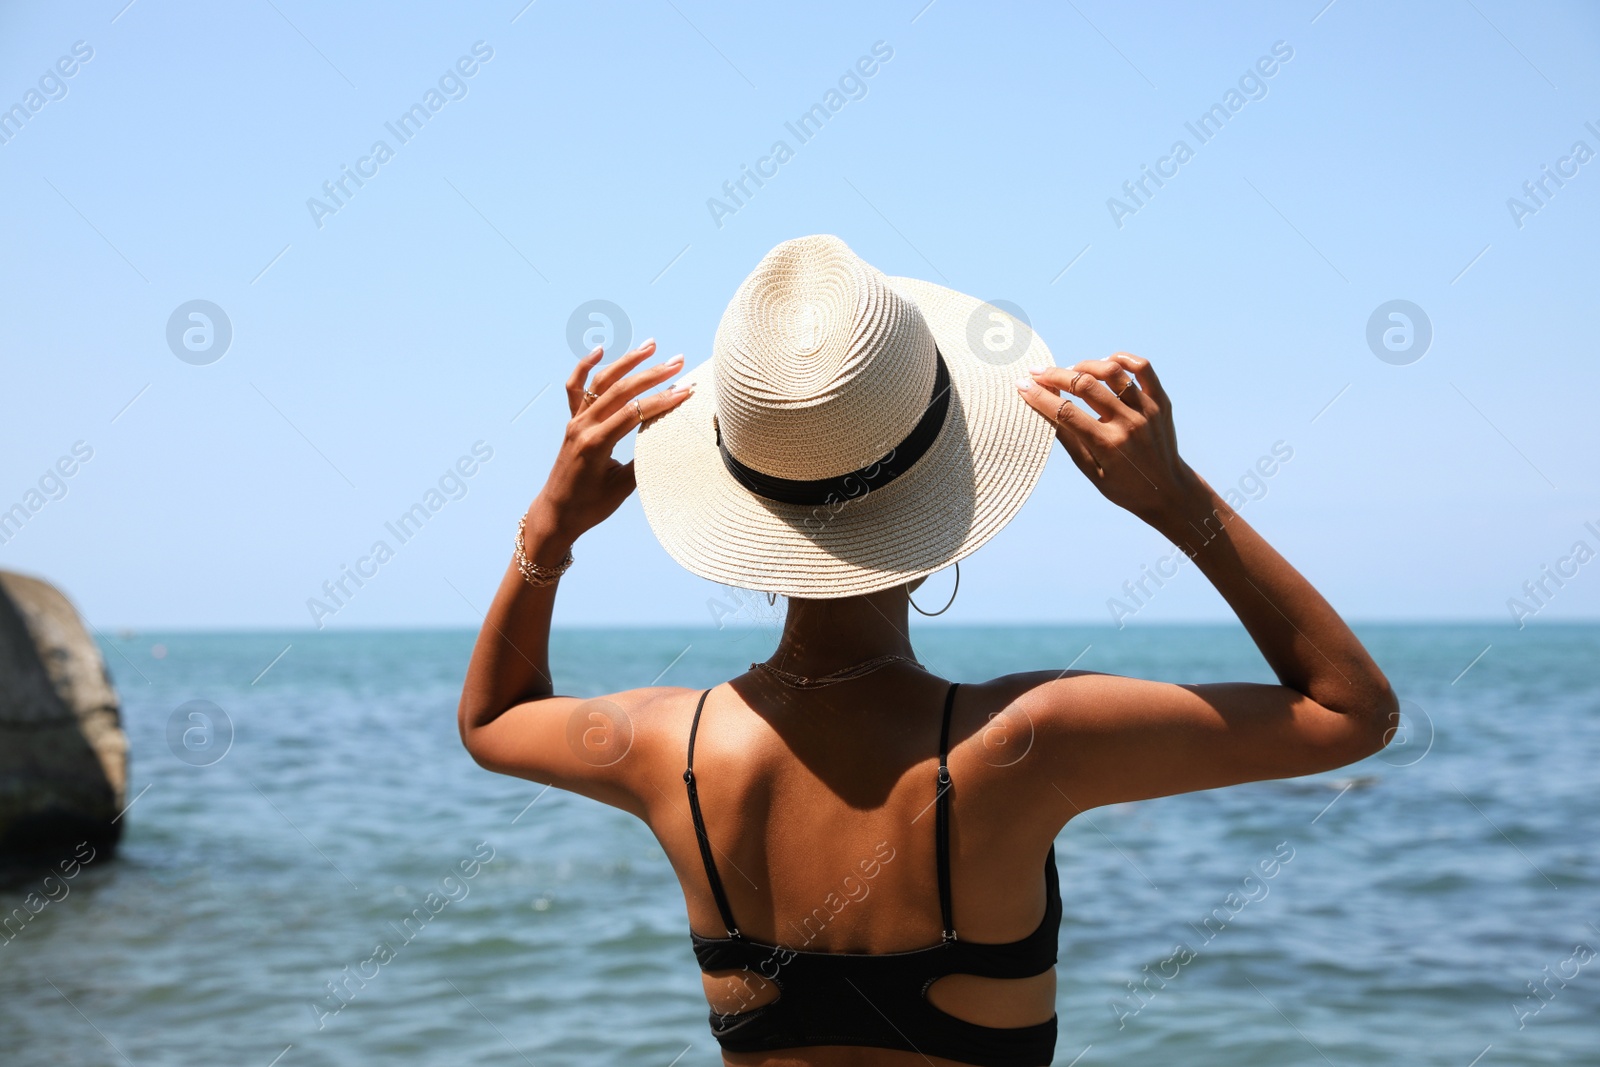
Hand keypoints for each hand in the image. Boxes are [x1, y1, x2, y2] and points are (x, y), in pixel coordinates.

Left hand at [526, 339, 692, 545]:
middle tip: (678, 361)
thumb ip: (644, 463)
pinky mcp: (572, 422)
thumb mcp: (622, 489)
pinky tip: (600, 350)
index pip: (634, 412)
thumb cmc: (589, 506)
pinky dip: (585, 366)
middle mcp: (583, 426)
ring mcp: (575, 421)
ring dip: (627, 361)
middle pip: (621, 390)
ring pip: (601, 381)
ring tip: (651, 345)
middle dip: (652, 374)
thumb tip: (670, 442)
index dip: (662, 400)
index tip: (686, 391)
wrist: (556, 513)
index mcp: (596, 444)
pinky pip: (576, 388)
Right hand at [1016, 353, 1196, 522]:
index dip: (1040, 397)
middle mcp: (1129, 424)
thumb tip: (1043, 411)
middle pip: (1085, 385)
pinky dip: (1122, 359)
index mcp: (1108, 445)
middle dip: (1056, 375)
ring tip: (1071, 370)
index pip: (1066, 412)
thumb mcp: (1091, 472)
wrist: (1168, 491)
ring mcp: (1148, 410)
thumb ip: (1069, 441)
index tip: (1022, 386)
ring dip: (1085, 365)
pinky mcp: (1161, 402)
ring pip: (1112, 371)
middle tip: (1038, 372)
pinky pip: (1143, 369)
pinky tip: (1106, 361)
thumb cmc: (1123, 486)